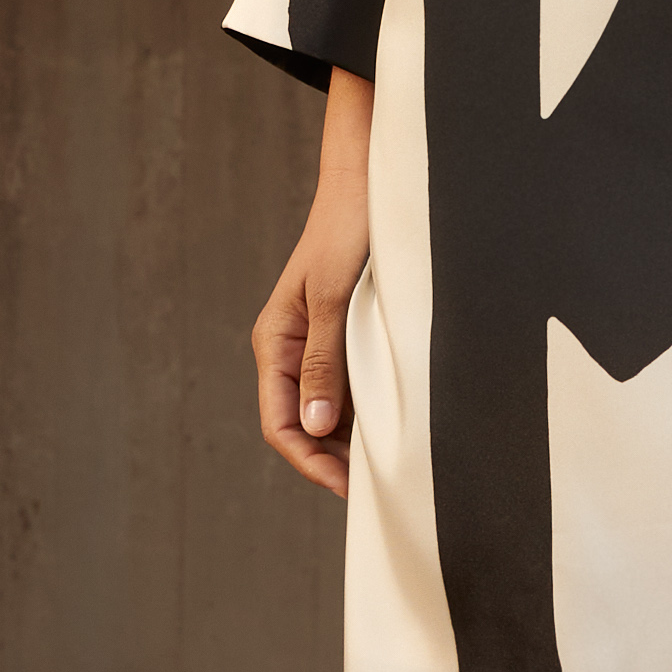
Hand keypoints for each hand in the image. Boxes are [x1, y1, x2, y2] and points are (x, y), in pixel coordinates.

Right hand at [252, 67, 374, 497]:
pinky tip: (395, 426)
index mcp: (276, 342)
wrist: (369, 182)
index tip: (349, 487)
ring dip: (351, 440)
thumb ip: (325, 361)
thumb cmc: (347, 231)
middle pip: (302, 425)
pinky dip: (366, 412)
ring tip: (391, 466)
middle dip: (331, 460)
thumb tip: (319, 426)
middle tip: (376, 489)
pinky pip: (350, 386)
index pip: (280, 423)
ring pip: (328, 410)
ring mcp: (319, 344)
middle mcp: (292, 349)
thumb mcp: (334, 299)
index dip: (310, 462)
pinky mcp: (346, 335)